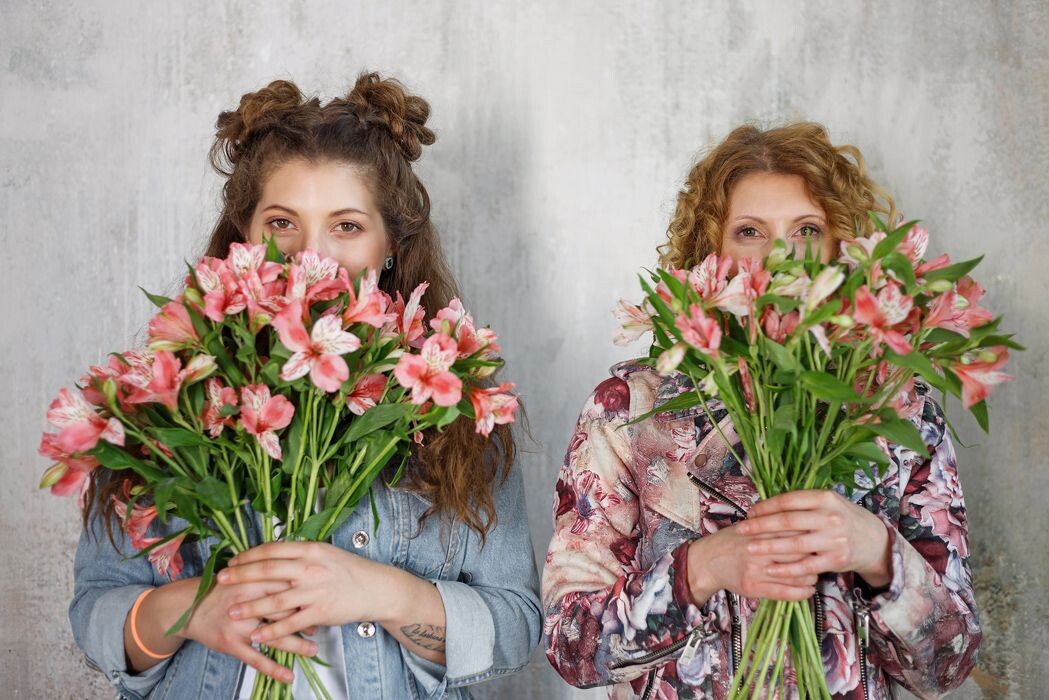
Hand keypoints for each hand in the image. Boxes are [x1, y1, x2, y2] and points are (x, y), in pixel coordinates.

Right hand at [179, 578, 317, 683]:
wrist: (186, 607)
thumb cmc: (221, 589)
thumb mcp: (243, 574)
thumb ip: (268, 574)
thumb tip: (300, 577)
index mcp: (252, 581)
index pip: (285, 586)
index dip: (304, 593)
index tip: (319, 599)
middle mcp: (246, 602)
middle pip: (283, 611)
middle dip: (305, 619)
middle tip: (320, 625)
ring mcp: (238, 625)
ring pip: (273, 637)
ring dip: (296, 645)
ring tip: (313, 650)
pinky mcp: (230, 644)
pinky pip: (255, 659)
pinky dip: (273, 669)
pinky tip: (289, 676)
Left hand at [217, 542, 398, 645]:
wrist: (376, 588)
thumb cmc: (350, 570)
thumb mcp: (326, 553)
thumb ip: (301, 554)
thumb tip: (274, 553)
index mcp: (310, 549)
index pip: (272, 550)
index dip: (249, 556)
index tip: (232, 561)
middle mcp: (310, 568)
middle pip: (267, 571)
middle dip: (240, 576)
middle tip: (221, 581)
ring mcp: (315, 591)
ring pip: (274, 599)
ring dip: (249, 606)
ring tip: (231, 611)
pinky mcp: (320, 612)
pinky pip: (290, 623)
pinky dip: (271, 630)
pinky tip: (257, 634)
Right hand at [688, 522, 817, 602]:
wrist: (707, 561)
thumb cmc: (732, 541)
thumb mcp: (750, 525)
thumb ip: (773, 525)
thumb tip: (806, 525)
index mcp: (758, 530)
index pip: (794, 532)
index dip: (810, 537)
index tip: (818, 540)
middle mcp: (758, 549)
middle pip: (798, 553)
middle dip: (813, 557)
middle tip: (820, 559)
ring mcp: (755, 569)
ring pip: (794, 574)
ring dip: (811, 576)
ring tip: (814, 575)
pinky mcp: (753, 587)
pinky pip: (784, 593)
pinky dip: (801, 593)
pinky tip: (808, 590)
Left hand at [738, 490, 891, 587]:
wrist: (873, 540)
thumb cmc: (842, 518)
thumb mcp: (828, 503)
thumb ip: (802, 503)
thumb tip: (766, 504)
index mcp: (826, 498)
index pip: (789, 501)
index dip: (766, 507)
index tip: (750, 512)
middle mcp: (831, 517)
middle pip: (788, 521)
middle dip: (761, 526)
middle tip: (742, 529)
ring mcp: (834, 539)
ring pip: (794, 544)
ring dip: (769, 547)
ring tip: (749, 548)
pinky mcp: (836, 560)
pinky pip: (806, 566)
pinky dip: (787, 569)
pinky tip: (771, 569)